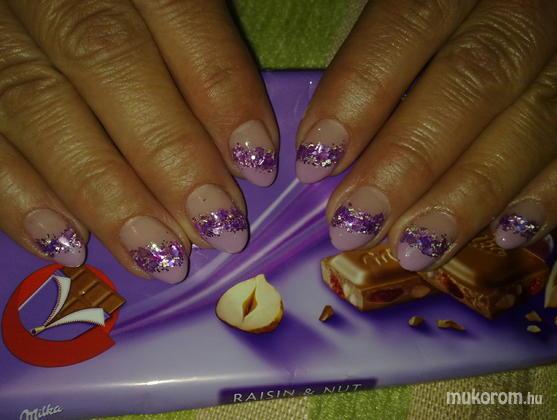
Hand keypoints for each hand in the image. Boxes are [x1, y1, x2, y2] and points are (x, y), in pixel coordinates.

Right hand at [0, 0, 277, 282]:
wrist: (43, 3)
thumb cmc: (127, 13)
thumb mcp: (170, 3)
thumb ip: (204, 56)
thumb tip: (246, 155)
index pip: (179, 13)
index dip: (222, 92)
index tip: (258, 166)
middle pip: (109, 63)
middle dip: (169, 157)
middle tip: (215, 228)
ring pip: (39, 106)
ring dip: (104, 194)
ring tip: (158, 255)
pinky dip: (18, 198)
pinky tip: (66, 246)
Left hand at [297, 0, 556, 270]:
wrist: (514, 17)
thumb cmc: (440, 28)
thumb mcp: (397, 17)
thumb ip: (369, 67)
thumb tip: (321, 155)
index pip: (407, 24)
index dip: (358, 94)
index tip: (316, 162)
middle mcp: (521, 7)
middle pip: (471, 79)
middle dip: (408, 160)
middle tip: (355, 223)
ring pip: (533, 120)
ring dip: (470, 194)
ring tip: (415, 248)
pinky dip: (548, 194)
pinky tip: (505, 234)